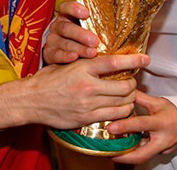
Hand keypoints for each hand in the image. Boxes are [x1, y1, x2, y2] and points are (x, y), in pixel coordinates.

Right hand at [27, 54, 148, 129]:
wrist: (31, 101)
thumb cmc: (48, 80)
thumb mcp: (66, 63)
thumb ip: (86, 62)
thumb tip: (106, 59)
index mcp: (83, 68)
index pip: (114, 62)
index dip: (133, 60)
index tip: (145, 59)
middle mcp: (88, 86)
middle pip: (124, 86)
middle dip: (132, 84)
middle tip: (131, 82)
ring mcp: (88, 104)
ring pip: (122, 103)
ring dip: (129, 99)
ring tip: (127, 96)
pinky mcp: (87, 118)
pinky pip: (113, 116)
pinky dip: (121, 112)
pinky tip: (119, 108)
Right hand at [43, 1, 99, 64]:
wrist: (64, 56)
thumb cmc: (81, 39)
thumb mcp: (87, 28)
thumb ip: (96, 25)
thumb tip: (117, 25)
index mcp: (66, 16)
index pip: (66, 7)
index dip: (74, 8)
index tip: (87, 14)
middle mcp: (57, 27)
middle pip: (66, 28)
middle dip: (82, 34)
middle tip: (95, 41)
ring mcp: (52, 40)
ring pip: (64, 42)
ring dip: (79, 48)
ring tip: (92, 53)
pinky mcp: (49, 54)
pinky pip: (56, 55)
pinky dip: (65, 56)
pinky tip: (75, 57)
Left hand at [109, 91, 176, 164]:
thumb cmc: (174, 112)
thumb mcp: (158, 102)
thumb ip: (141, 98)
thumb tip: (123, 90)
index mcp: (161, 123)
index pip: (141, 125)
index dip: (125, 126)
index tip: (110, 127)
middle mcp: (162, 140)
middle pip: (142, 155)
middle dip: (123, 156)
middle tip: (108, 153)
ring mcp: (162, 150)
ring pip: (142, 157)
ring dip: (126, 156)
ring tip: (112, 150)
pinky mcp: (162, 154)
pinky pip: (146, 154)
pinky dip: (134, 152)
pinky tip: (124, 148)